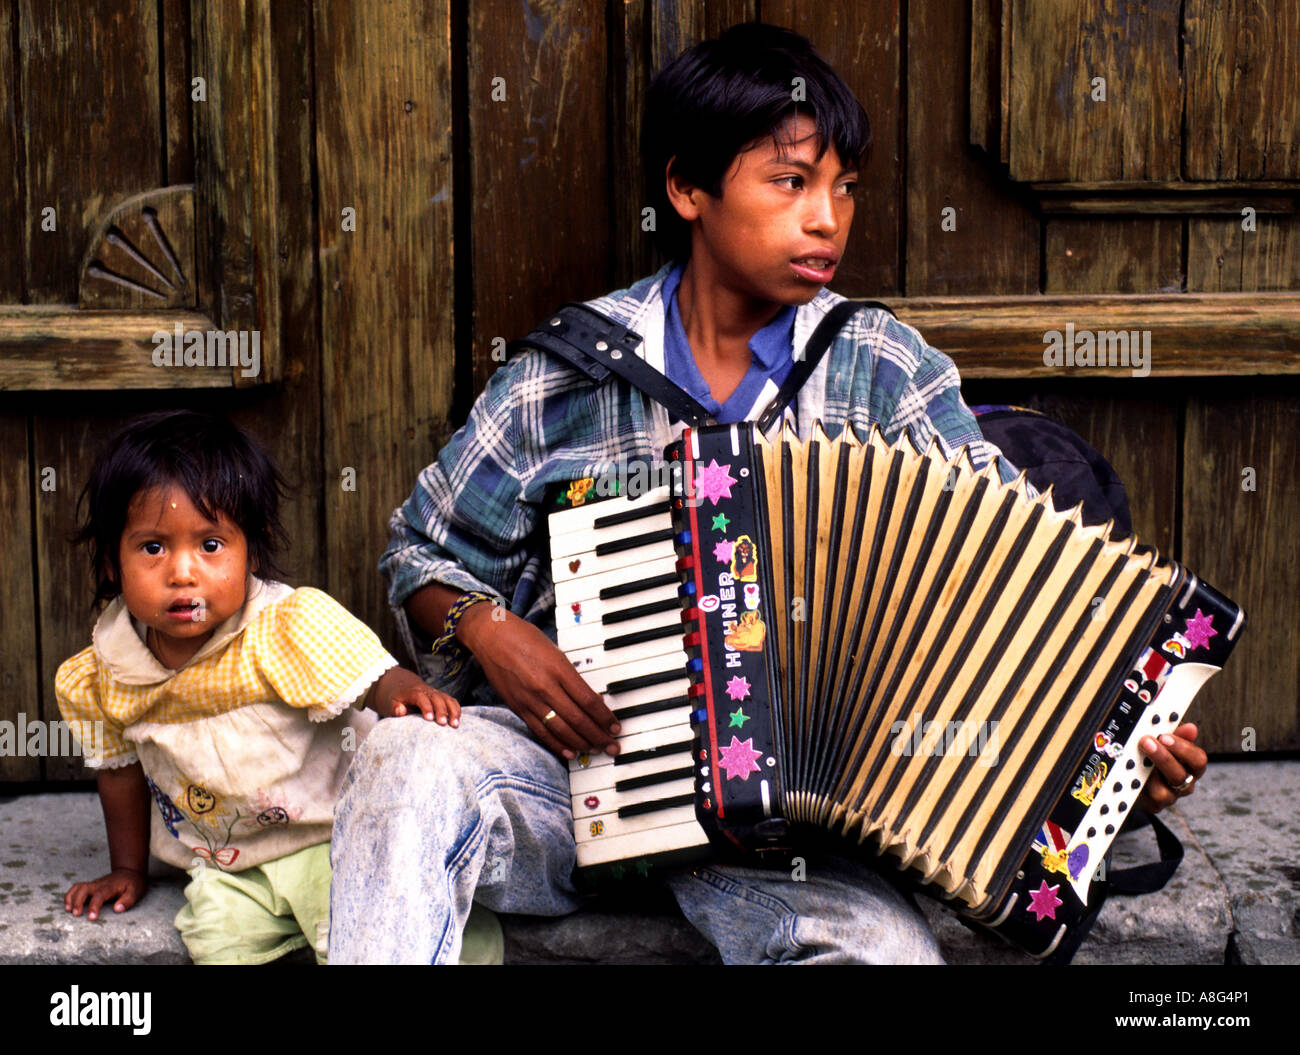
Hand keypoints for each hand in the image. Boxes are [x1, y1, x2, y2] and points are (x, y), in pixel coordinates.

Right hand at [65, 868, 147, 919]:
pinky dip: (70, 896)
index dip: (94, 906)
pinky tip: (68, 907)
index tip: (91, 918)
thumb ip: (128, 900)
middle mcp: (100, 884)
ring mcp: (94, 884)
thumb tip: (117, 909)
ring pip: (78, 887)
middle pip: (84, 889)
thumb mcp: (136, 891)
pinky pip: (77, 888)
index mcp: (111, 886)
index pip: (100, 895)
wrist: (129, 872)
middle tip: (76, 915)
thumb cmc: (132, 884)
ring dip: (71, 898)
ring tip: (68, 911)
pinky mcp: (90, 886)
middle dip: (78, 901)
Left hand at [370, 667, 459, 725]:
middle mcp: (426, 691)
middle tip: (443, 724)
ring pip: (447, 698)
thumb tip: (400, 710)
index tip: (429, 719)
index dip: (426, 707)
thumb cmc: (396, 697)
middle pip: (437, 698)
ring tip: (455, 724)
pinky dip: (456, 709)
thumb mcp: (390, 702)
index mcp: (413, 692)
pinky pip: (451, 701)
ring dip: (453, 710)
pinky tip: (457, 721)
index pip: (421, 697)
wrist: (401, 684)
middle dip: (441, 710)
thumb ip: (394, 707)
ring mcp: (435, 693)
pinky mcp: (441, 697)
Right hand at [459, 602, 619, 758]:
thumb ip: (570, 676)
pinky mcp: (517, 707)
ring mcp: (529, 699)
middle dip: (598, 736)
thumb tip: (590, 699)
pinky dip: (557, 744)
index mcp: (558, 668)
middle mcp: (544, 686)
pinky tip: (570, 752)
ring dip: (581, 743)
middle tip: (612, 746)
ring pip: (561, 729)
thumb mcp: (555, 651)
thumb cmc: (524, 637)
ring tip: (596, 750)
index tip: (615, 727)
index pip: (588, 700)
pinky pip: (540, 732)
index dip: (605, 718)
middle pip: (578, 719)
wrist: (490, 635)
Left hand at [1136, 723, 1207, 813]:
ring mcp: (1170, 796)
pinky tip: (1131, 774)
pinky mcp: (1155, 805)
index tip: (1165, 736)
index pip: (1198, 760)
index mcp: (1191, 766)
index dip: (1183, 748)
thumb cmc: (1157, 756)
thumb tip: (1190, 728)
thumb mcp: (1166, 741)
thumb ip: (1176, 734)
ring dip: (1148, 773)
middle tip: (1146, 742)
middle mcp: (1184, 783)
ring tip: (1136, 759)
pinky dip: (1140, 786)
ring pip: (1163, 791)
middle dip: (1162, 758)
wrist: (1140, 778)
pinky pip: (1148, 799)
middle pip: (1180, 775)